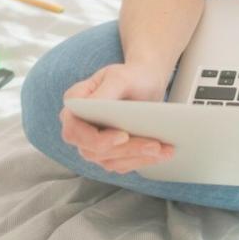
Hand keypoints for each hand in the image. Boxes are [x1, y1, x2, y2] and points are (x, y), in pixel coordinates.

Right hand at [59, 62, 175, 173]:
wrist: (145, 82)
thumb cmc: (131, 75)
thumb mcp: (119, 77)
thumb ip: (104, 92)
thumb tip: (91, 107)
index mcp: (75, 105)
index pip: (74, 131)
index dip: (96, 139)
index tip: (123, 136)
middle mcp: (81, 127)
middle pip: (94, 151)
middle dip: (126, 150)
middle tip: (154, 145)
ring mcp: (93, 142)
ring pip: (109, 161)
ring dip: (138, 157)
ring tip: (163, 149)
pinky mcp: (110, 152)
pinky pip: (122, 163)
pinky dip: (142, 160)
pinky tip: (161, 153)